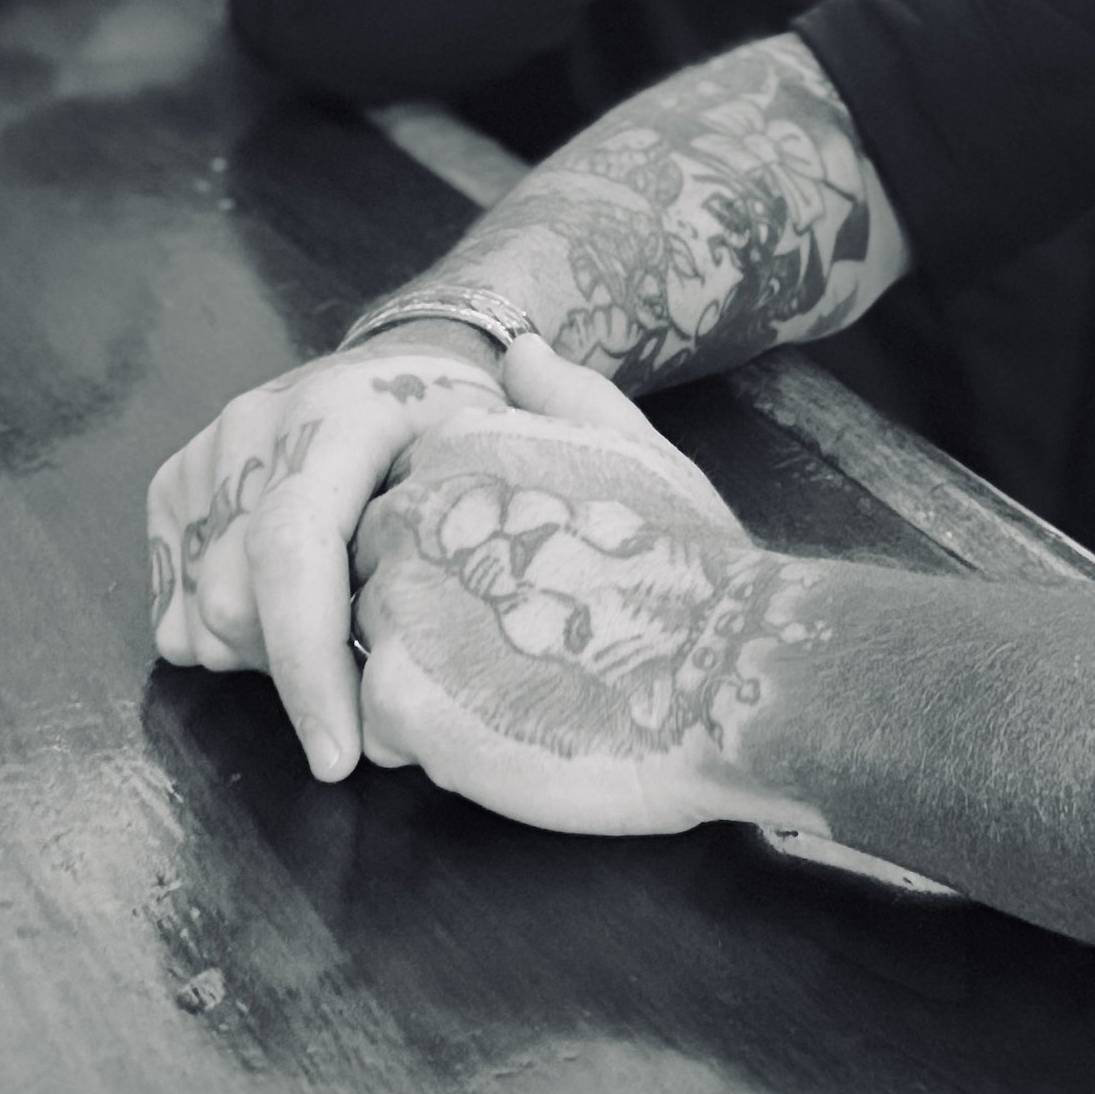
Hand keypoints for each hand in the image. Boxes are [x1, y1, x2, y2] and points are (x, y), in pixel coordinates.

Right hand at [147, 332, 509, 779]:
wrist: (408, 358)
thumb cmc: (466, 419)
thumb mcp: (506, 437)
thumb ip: (511, 490)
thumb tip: (474, 583)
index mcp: (337, 412)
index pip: (292, 549)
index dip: (309, 661)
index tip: (342, 755)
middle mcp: (254, 425)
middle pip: (235, 605)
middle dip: (298, 676)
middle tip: (368, 677)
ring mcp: (204, 454)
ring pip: (199, 622)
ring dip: (265, 660)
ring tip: (336, 628)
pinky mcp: (174, 486)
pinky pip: (173, 614)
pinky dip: (228, 643)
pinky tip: (290, 615)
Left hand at [351, 337, 826, 838]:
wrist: (724, 670)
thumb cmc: (692, 562)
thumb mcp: (635, 447)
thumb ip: (561, 395)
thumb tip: (517, 350)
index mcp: (459, 446)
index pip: (408, 504)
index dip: (458, 556)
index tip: (522, 587)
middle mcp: (413, 511)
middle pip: (375, 572)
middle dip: (428, 615)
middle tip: (514, 649)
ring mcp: (400, 601)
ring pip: (371, 650)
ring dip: (425, 680)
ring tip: (514, 691)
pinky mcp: (397, 694)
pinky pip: (378, 726)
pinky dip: (426, 743)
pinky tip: (501, 732)